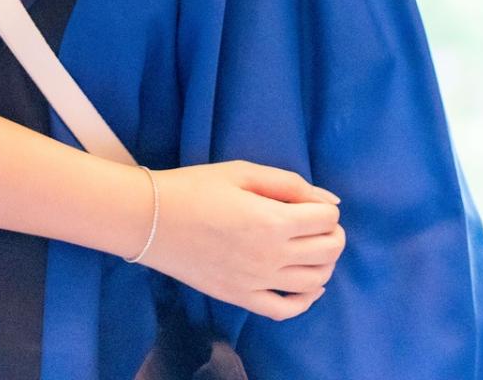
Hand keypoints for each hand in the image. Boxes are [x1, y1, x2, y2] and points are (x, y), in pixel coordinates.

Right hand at [140, 161, 345, 320]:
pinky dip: (305, 300)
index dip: (325, 208)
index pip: (327, 220)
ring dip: (324, 264)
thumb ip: (289, 184)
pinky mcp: (241, 297)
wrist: (150, 219)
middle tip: (315, 223)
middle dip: (332, 234)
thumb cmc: (194, 188)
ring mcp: (257, 281)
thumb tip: (329, 202)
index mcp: (272, 220)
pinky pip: (286, 309)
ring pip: (315, 282)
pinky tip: (306, 286)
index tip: (310, 203)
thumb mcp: (242, 172)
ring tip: (310, 249)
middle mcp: (271, 256)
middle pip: (328, 251)